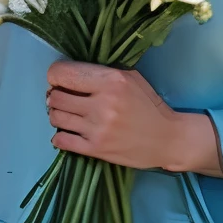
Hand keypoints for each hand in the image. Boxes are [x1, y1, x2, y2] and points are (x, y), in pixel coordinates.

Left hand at [46, 61, 222, 175]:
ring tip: (67, 114)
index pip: (63, 73)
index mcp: (111, 81)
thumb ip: (102, 73)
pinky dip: (60, 136)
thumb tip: (71, 74)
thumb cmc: (149, 106)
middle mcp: (102, 104)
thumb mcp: (131, 78)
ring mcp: (97, 128)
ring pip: (55, 117)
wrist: (168, 139)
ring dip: (56, 114)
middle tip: (63, 98)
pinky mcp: (96, 149)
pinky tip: (69, 132)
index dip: (55, 75)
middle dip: (54, 95)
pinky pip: (61, 141)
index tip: (59, 80)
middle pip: (55, 96)